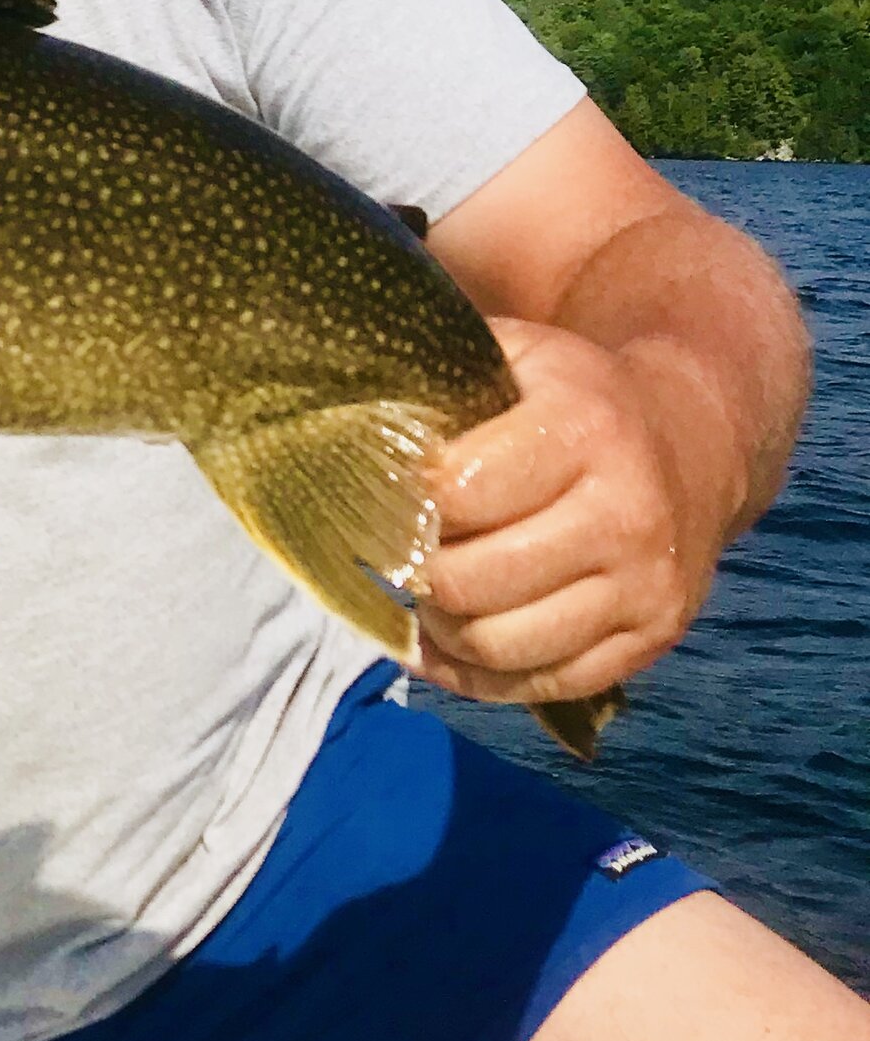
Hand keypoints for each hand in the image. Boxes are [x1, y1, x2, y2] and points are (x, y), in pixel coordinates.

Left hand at [416, 318, 731, 710]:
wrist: (692, 441)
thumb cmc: (574, 399)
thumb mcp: (517, 356)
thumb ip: (438, 373)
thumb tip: (347, 413)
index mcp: (582, 428)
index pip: (454, 494)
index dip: (404, 501)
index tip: (389, 494)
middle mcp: (624, 512)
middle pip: (469, 581)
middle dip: (416, 571)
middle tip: (400, 554)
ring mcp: (643, 585)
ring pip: (497, 645)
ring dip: (441, 629)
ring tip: (427, 595)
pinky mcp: (652, 639)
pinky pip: (539, 685)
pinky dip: (477, 676)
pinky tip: (448, 641)